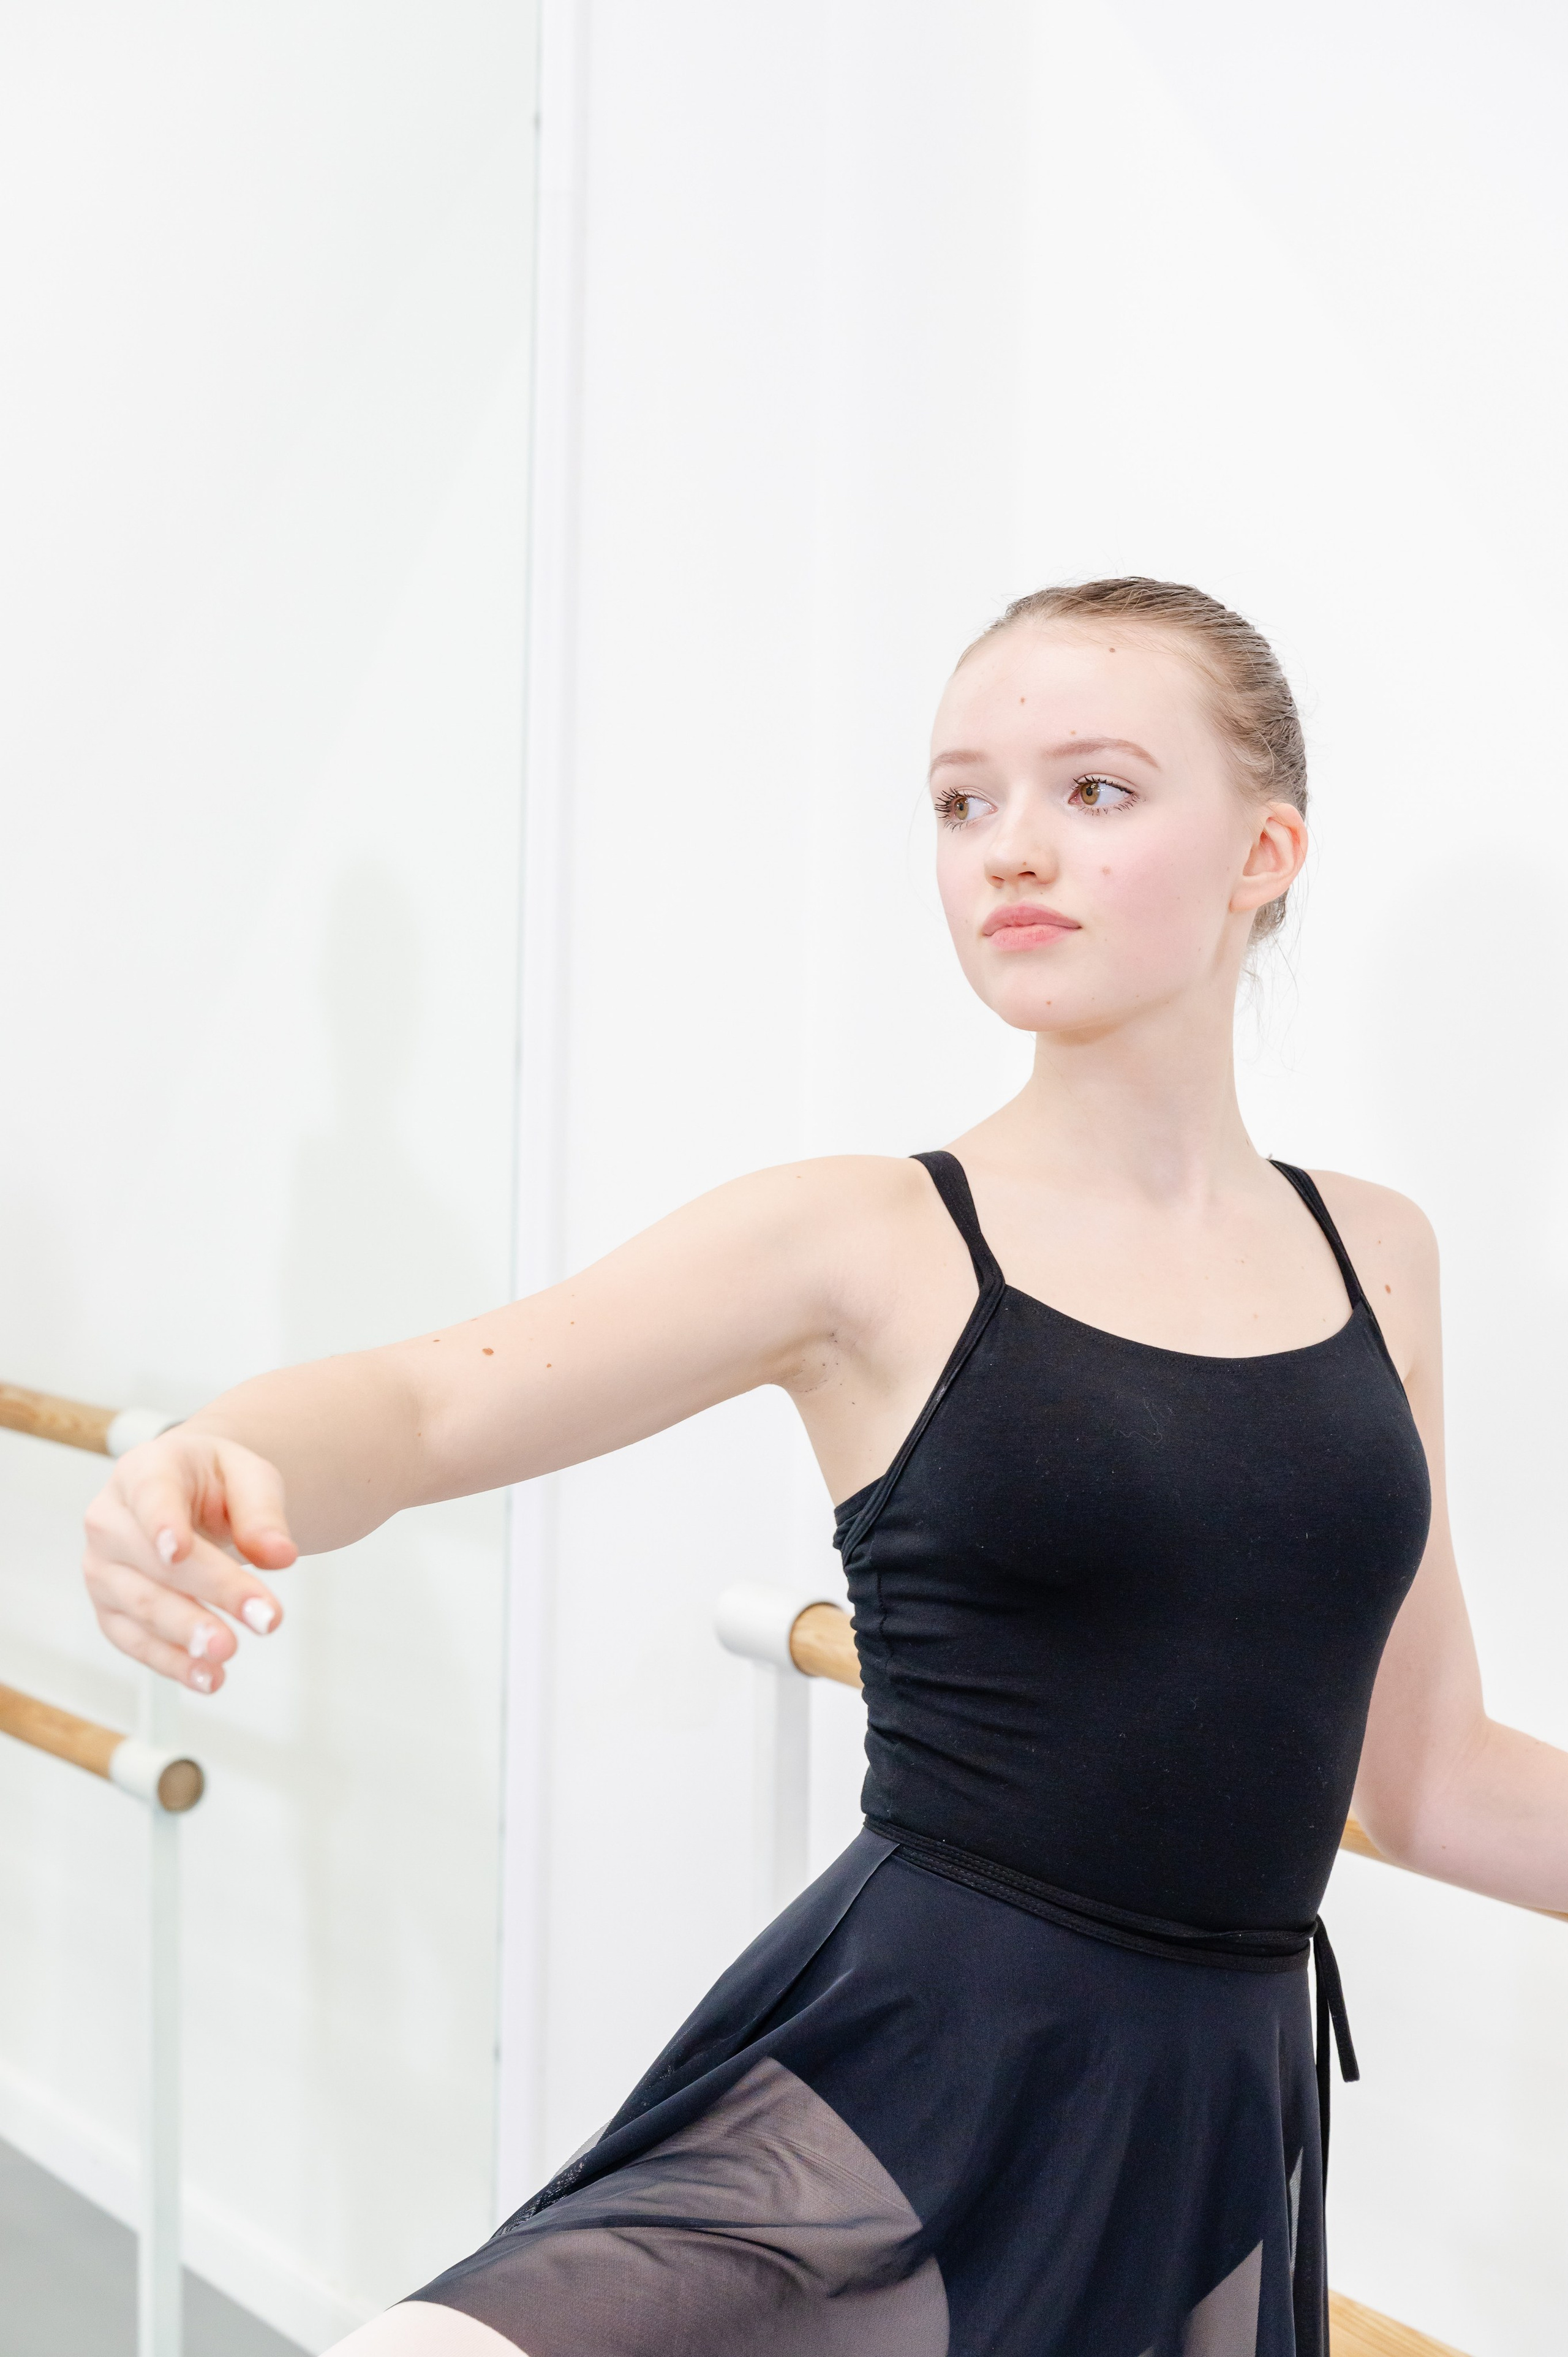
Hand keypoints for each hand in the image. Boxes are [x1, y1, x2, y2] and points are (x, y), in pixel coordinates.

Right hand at [82, 1430, 297, 1692]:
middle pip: (156, 1561)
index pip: (150, 1495)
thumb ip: (263, 1513)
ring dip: (186, 1634)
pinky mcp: (111, 1610)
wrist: (189, 1497)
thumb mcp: (249, 1477)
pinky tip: (209, 1677)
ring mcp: (104, 1569)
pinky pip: (136, 1641)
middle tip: (262, 1618)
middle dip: (211, 1592)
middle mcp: (110, 1520)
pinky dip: (172, 1663)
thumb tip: (280, 1555)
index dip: (161, 1523)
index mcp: (144, 1470)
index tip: (179, 1550)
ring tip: (230, 1650)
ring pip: (142, 1607)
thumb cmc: (215, 1483)